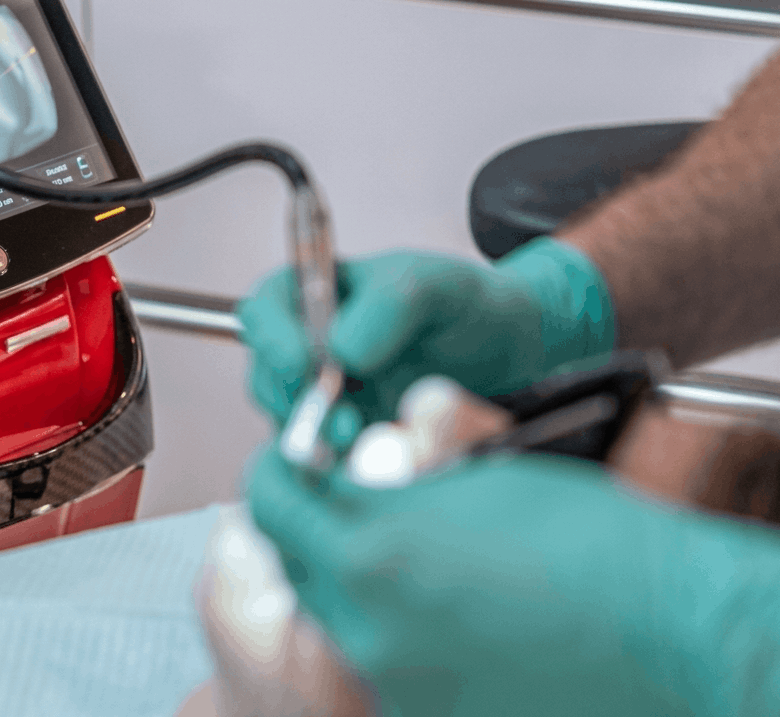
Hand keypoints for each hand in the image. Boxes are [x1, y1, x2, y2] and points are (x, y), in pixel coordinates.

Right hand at [237, 238, 613, 425]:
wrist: (513, 353)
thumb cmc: (469, 306)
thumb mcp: (436, 286)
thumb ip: (389, 304)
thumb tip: (341, 348)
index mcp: (318, 294)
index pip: (266, 311)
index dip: (271, 337)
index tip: (299, 362)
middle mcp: (312, 346)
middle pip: (268, 374)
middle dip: (294, 399)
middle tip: (339, 415)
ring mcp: (328, 396)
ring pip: (291, 421)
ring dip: (317, 435)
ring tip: (360, 436)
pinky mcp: (350, 439)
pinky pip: (326, 456)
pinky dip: (342, 461)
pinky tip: (373, 456)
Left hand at [244, 379, 779, 715]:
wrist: (674, 627)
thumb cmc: (591, 542)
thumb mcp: (479, 477)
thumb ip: (400, 474)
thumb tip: (367, 461)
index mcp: (370, 556)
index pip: (273, 504)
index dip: (280, 475)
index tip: (291, 466)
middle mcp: (369, 631)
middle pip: (299, 570)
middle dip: (318, 534)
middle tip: (354, 513)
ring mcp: (399, 686)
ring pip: (343, 624)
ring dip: (361, 591)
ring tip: (421, 570)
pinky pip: (390, 671)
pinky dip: (403, 643)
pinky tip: (454, 622)